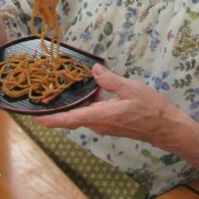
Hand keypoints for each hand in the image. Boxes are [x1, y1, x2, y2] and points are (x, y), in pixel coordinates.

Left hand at [34, 64, 181, 144]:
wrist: (164, 127)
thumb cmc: (149, 108)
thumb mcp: (130, 88)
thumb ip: (110, 80)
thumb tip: (94, 71)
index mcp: (101, 115)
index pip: (70, 120)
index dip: (50, 119)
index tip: (34, 118)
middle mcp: (98, 124)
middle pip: (72, 116)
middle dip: (58, 106)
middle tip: (45, 92)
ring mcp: (104, 125)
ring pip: (82, 114)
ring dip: (74, 103)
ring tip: (64, 86)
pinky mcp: (109, 124)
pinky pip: (91, 114)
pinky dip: (86, 103)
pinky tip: (89, 89)